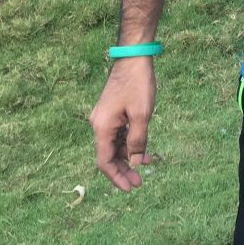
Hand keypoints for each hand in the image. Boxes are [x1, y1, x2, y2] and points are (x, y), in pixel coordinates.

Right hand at [88, 57, 156, 191]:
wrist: (134, 57)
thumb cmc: (138, 84)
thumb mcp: (142, 115)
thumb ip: (137, 140)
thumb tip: (135, 162)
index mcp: (102, 127)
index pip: (105, 161)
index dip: (116, 177)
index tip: (130, 188)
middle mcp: (99, 124)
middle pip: (108, 155)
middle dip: (123, 170)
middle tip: (139, 182)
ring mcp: (105, 117)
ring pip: (114, 145)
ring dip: (127, 157)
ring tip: (144, 167)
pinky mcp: (112, 111)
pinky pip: (118, 133)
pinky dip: (127, 143)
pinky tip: (140, 149)